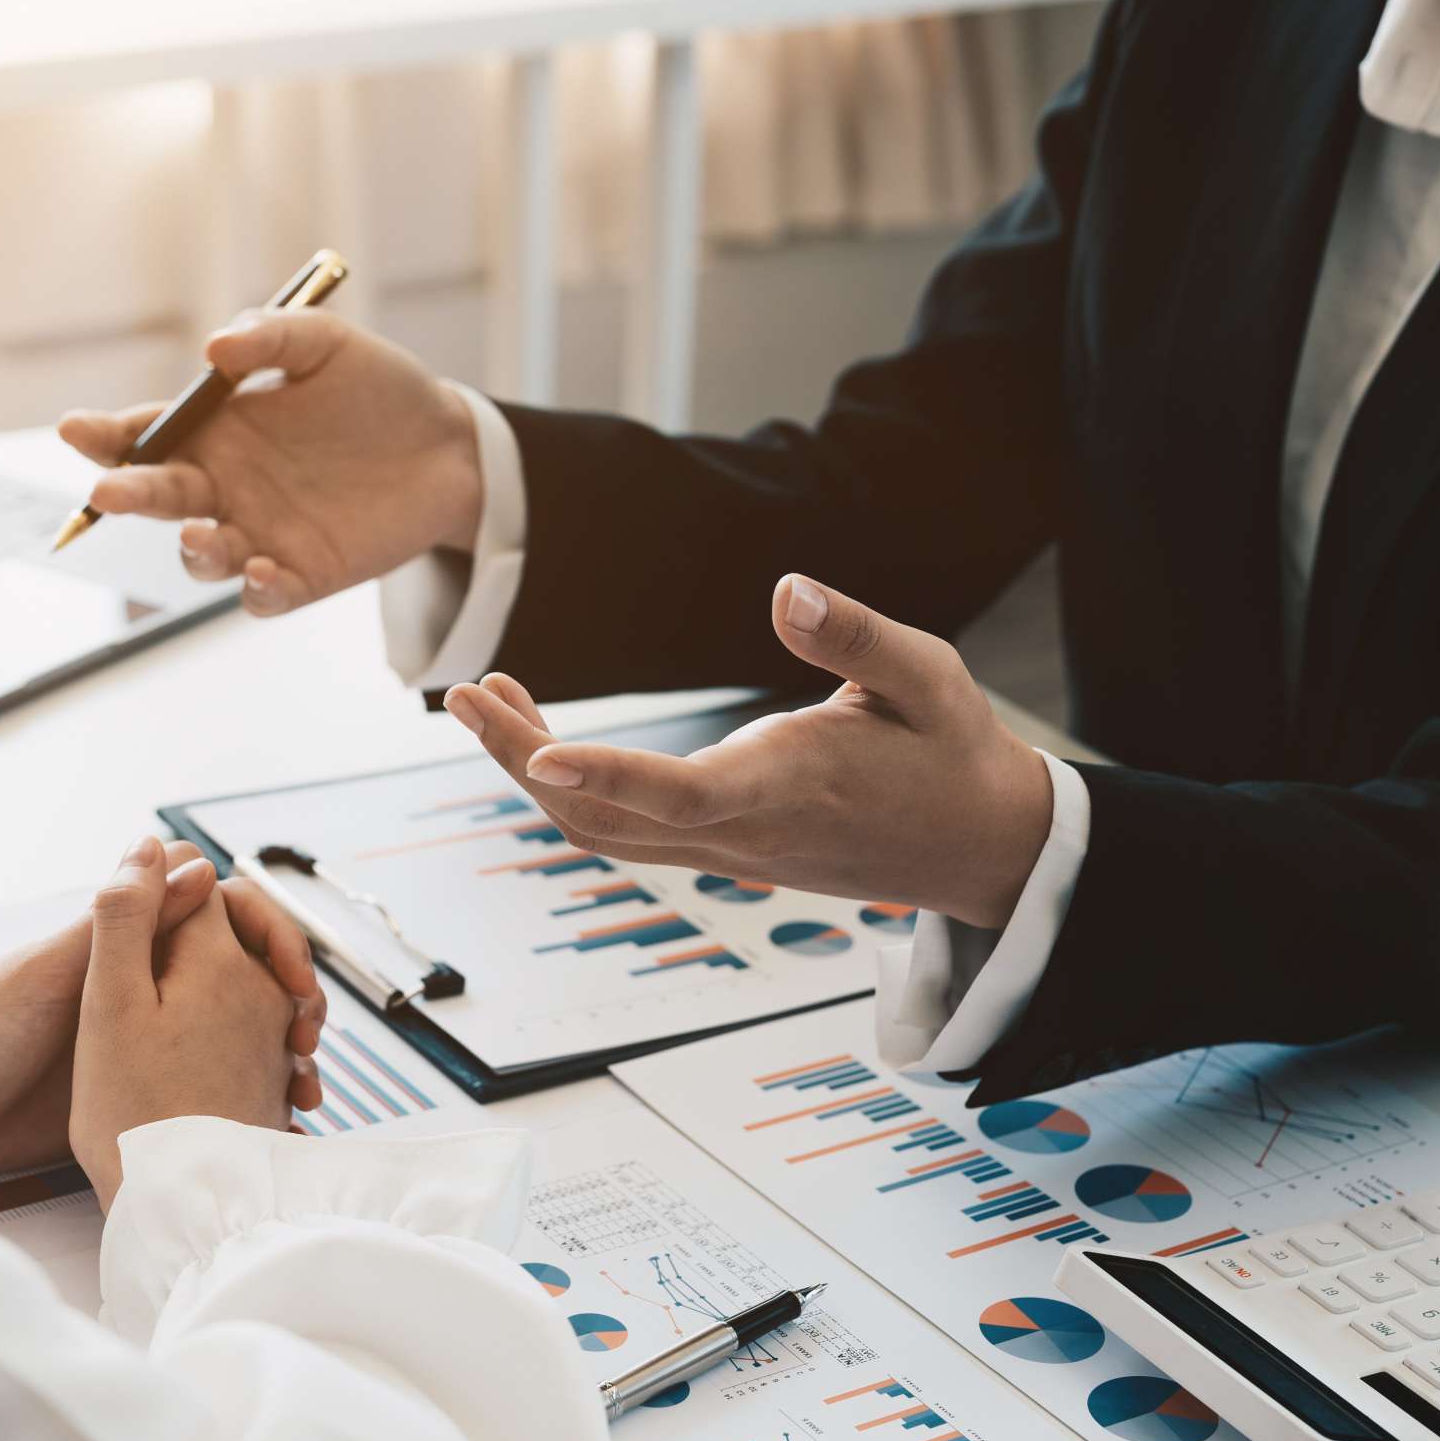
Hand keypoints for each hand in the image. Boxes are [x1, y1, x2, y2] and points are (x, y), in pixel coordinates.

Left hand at [0, 840, 318, 1174]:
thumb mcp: (51, 973)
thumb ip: (120, 926)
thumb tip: (194, 865)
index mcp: (125, 947)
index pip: (217, 915)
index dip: (263, 934)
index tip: (290, 974)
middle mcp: (144, 988)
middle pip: (241, 973)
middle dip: (285, 998)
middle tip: (306, 1035)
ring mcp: (146, 1040)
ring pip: (237, 1031)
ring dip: (277, 1051)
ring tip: (302, 1086)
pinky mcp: (141, 1090)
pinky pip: (212, 1085)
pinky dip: (250, 1096)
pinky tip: (272, 1120)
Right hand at [56, 309, 480, 615]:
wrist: (448, 444)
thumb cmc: (376, 387)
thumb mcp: (325, 344)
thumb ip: (268, 337)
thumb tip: (214, 349)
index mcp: (216, 430)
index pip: (145, 435)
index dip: (105, 435)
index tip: (76, 428)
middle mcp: (225, 486)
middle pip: (159, 498)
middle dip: (129, 495)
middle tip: (112, 489)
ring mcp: (260, 533)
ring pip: (203, 556)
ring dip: (194, 550)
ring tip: (201, 534)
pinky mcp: (303, 575)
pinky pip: (265, 595)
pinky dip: (258, 590)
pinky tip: (265, 570)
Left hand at [442, 575, 1053, 929]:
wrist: (979, 844)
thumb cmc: (951, 750)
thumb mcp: (930, 675)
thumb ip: (858, 635)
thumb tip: (785, 588)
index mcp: (791, 788)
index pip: (683, 797)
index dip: (608, 777)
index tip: (538, 752)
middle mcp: (743, 834)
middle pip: (605, 820)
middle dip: (522, 760)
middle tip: (460, 693)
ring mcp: (724, 852)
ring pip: (600, 832)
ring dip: (531, 771)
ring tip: (484, 698)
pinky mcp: (718, 848)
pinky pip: (621, 830)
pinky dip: (566, 785)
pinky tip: (541, 734)